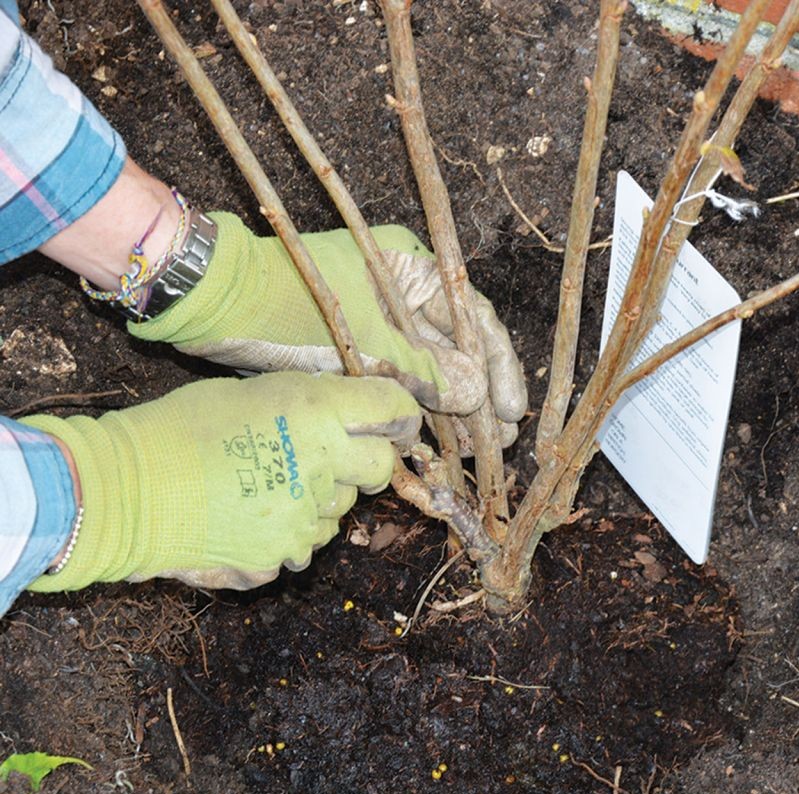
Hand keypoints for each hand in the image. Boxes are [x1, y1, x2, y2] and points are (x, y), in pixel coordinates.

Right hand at [21, 373, 420, 590]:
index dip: (400, 413)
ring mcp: (307, 517)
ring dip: (319, 497)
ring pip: (341, 508)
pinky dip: (290, 531)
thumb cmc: (179, 429)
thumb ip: (307, 404)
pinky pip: (307, 542)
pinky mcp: (286, 554)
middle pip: (382, 466)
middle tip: (333, 455)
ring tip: (264, 484)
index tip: (396, 419)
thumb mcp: (250, 392)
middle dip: (368, 461)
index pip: (392, 407)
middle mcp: (324, 465)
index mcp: (316, 413)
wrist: (123, 493)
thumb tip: (344, 412)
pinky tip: (248, 515)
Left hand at [127, 213, 527, 425]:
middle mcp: (401, 293)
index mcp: (410, 268)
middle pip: (458, 348)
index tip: (513, 410)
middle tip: (502, 439)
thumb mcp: (365, 340)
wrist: (215, 307)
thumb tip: (477, 398)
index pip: (474, 319)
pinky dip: (418, 411)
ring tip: (475, 450)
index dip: (499, 367)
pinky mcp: (355, 350)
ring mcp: (378, 322)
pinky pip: (400, 384)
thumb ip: (425, 371)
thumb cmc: (289, 306)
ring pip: (430, 371)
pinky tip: (435, 444)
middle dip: (481, 396)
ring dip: (453, 411)